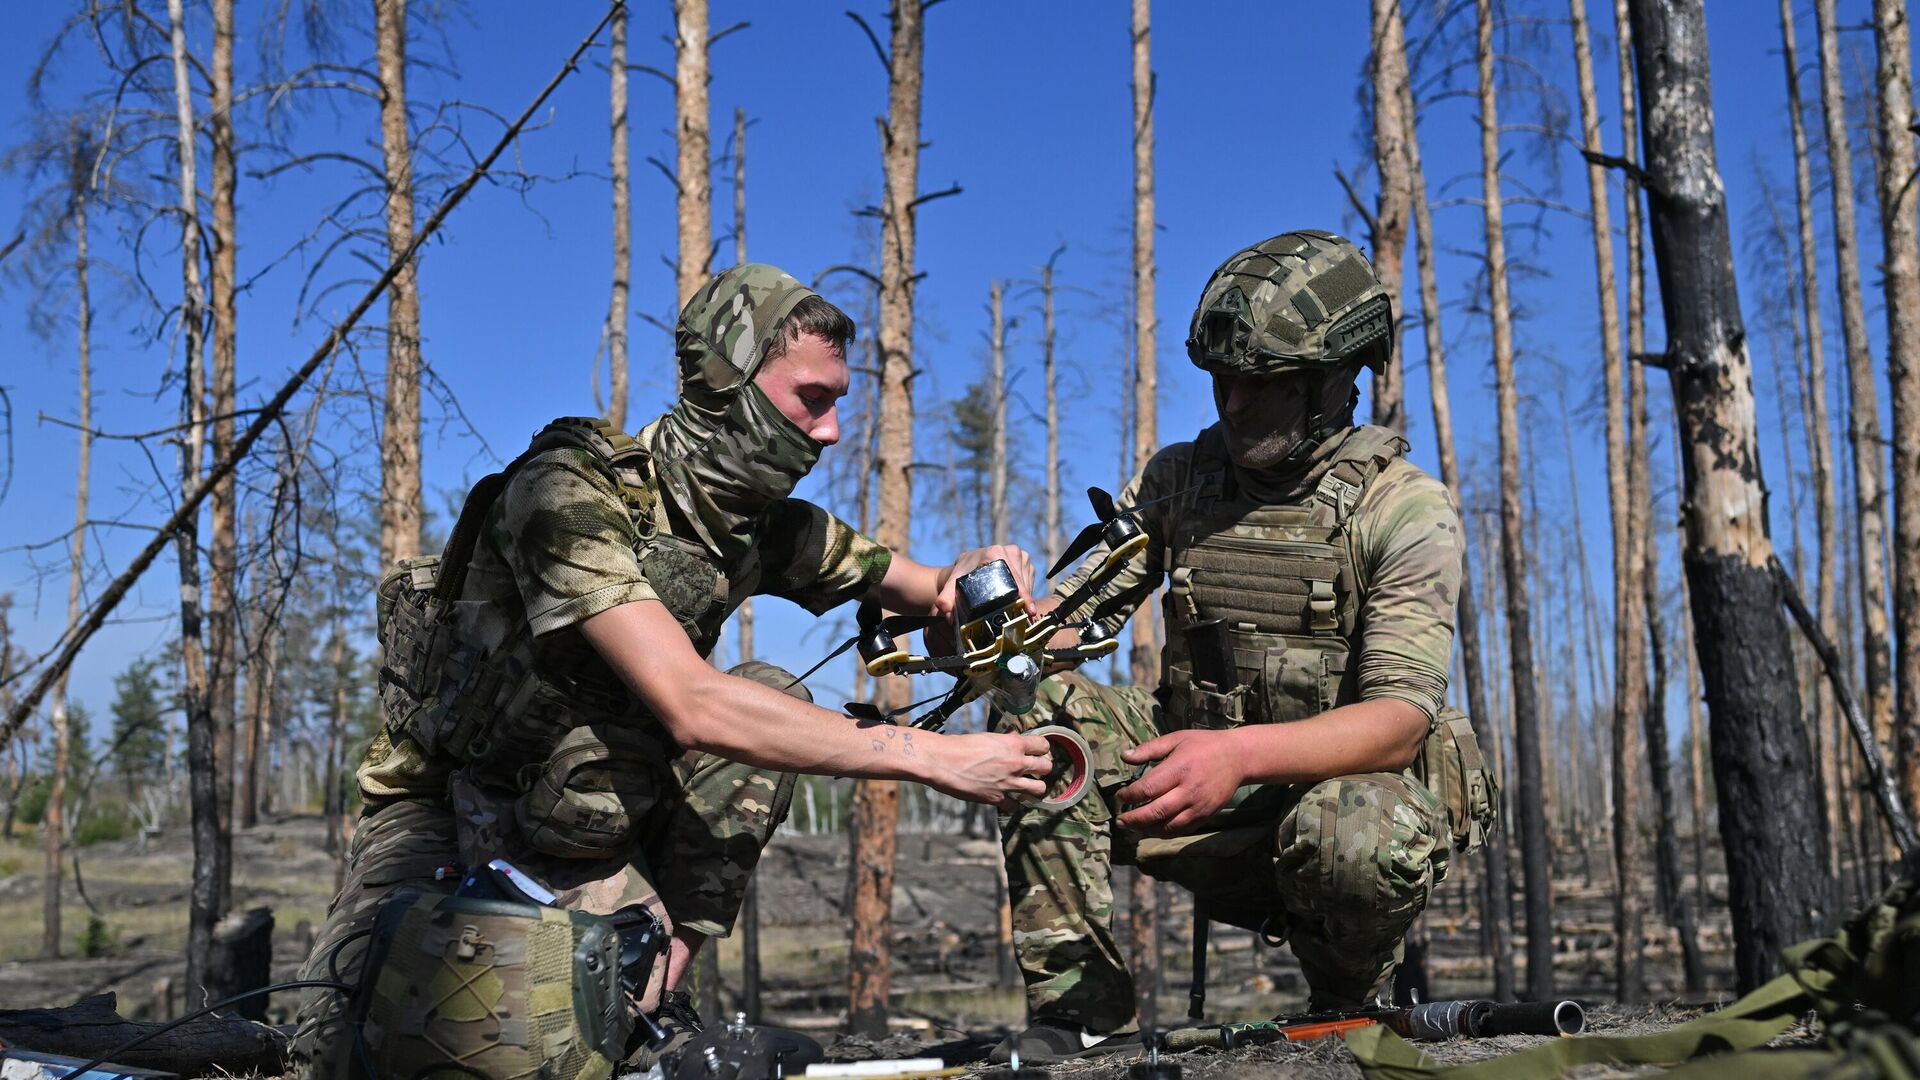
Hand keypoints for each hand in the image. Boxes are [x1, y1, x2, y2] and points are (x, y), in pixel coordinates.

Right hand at [922, 730, 1051, 809]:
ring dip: (1035, 787)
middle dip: (1042, 768)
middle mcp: (1016, 764)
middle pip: (1047, 768)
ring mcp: (1009, 783)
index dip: (1041, 749)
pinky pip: (1016, 805)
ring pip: (1039, 789)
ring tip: (1027, 785)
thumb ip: (1005, 740)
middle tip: (1034, 769)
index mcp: (1014, 744)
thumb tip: (1014, 736)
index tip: (1036, 751)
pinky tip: (1009, 798)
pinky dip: (1014, 803)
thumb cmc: (961, 746)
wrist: (943, 762)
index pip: (1043, 746)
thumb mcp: (987, 737)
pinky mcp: (998, 798)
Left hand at [933, 545, 1037, 620]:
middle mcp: (1009, 550)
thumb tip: (944, 609)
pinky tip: (1017, 599)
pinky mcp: (1024, 560)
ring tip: (1017, 610)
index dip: (1022, 595)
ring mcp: (1019, 554)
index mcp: (995, 553)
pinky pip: (1030, 579)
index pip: (1012, 578)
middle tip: (1024, 617)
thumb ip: (945, 598)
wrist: (965, 567)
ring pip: (1028, 581)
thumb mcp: (952, 586)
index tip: (1027, 610)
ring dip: (1025, 596)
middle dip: (1024, 600)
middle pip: (1022, 581)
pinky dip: (1026, 590)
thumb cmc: (960, 576)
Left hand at [1115, 729, 1245, 835]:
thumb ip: (1149, 749)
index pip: (1148, 789)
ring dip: (1147, 829)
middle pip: (1155, 812)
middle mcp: (1188, 790)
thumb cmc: (1204, 745)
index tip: (1120, 796)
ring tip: (1133, 827)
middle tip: (1120, 821)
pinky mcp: (1206, 815)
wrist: (1238, 757)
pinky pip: (1182, 830)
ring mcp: (1198, 806)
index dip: (1130, 796)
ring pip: (1168, 826)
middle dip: (1133, 819)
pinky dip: (1165, 832)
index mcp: (1179, 769)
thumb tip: (1124, 756)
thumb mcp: (1176, 739)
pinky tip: (1153, 828)